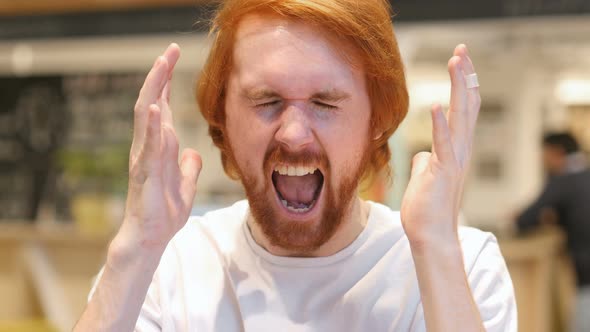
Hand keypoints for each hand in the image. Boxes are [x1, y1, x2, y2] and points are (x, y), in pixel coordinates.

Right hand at [112, 44, 201, 258]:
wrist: (151, 238)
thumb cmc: (164, 212)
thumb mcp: (185, 184)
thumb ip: (188, 166)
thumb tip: (192, 152)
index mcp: (158, 147)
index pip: (162, 108)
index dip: (166, 84)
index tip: (172, 57)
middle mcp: (148, 147)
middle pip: (152, 103)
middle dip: (160, 76)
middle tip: (169, 50)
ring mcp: (144, 158)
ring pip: (147, 117)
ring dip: (154, 90)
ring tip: (161, 65)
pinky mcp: (145, 173)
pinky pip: (149, 145)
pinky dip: (152, 126)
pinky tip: (157, 107)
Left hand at [400, 44, 479, 249]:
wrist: (431, 237)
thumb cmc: (427, 209)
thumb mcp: (425, 178)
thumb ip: (426, 161)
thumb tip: (421, 153)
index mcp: (455, 150)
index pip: (462, 110)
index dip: (462, 85)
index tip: (460, 60)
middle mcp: (460, 151)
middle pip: (466, 106)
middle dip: (464, 76)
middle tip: (461, 50)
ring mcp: (454, 161)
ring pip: (460, 118)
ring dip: (458, 89)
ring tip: (457, 62)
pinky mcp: (443, 172)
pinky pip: (443, 145)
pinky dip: (441, 124)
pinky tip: (437, 105)